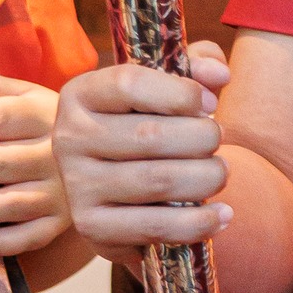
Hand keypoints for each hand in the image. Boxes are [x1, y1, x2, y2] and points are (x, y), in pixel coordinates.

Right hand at [53, 40, 231, 253]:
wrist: (113, 186)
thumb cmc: (146, 124)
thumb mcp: (166, 86)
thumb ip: (196, 65)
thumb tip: (219, 74)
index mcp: (82, 93)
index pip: (130, 83)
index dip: (181, 93)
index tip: (211, 104)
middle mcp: (70, 138)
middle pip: (150, 135)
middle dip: (203, 138)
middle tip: (217, 142)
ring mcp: (77, 186)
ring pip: (158, 181)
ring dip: (206, 178)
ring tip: (219, 173)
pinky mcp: (92, 227)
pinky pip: (155, 226)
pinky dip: (199, 222)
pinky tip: (221, 214)